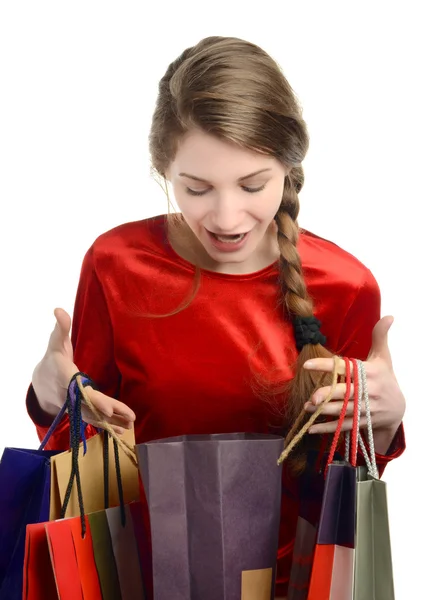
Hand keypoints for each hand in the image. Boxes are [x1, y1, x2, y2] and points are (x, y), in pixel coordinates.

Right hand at [32, 308, 134, 433]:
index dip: (93, 399)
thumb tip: (58, 310)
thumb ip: (60, 327)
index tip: (107, 407)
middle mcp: (69, 394)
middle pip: (89, 405)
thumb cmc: (53, 357)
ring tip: (129, 426)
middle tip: (129, 417)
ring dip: (111, 421)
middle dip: (109, 412)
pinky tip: (122, 429)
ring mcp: (74, 404)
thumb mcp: (55, 341)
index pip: (79, 389)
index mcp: (65, 376)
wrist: (43, 380)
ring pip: (93, 415)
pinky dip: (107, 424)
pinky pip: (94, 418)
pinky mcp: (81, 409)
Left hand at [302, 316, 405, 439]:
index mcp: (369, 373)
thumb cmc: (385, 378)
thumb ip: (380, 337)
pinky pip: (343, 426)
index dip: (326, 366)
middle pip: (345, 393)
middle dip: (328, 395)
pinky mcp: (361, 422)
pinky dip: (327, 428)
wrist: (398, 408)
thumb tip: (388, 316)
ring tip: (307, 408)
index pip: (345, 368)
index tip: (306, 365)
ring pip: (342, 411)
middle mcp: (367, 391)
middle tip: (311, 396)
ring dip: (324, 411)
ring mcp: (365, 409)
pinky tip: (311, 428)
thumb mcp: (384, 357)